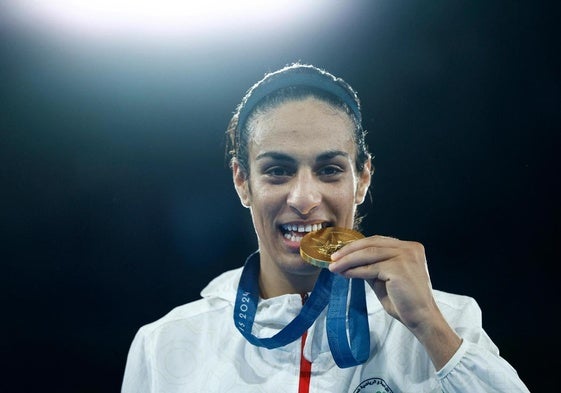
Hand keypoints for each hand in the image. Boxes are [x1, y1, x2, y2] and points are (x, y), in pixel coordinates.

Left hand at [328, 235, 460, 368]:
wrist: (421, 319)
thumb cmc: (404, 302)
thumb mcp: (385, 279)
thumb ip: (372, 267)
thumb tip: (349, 261)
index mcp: (410, 248)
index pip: (378, 241)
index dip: (357, 246)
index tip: (341, 253)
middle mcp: (409, 248)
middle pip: (372, 243)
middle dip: (349, 250)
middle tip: (333, 258)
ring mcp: (405, 256)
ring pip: (368, 253)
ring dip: (348, 260)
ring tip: (334, 267)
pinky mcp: (398, 268)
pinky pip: (371, 268)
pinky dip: (355, 270)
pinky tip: (345, 274)